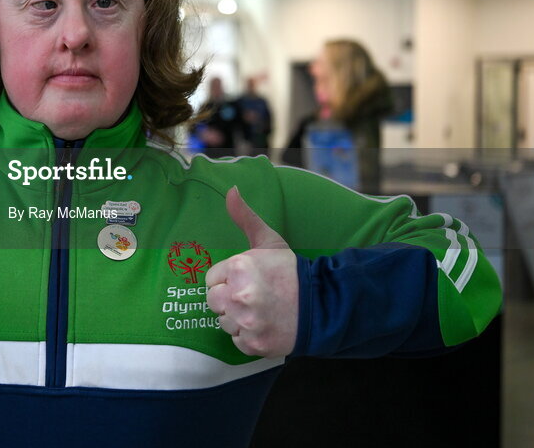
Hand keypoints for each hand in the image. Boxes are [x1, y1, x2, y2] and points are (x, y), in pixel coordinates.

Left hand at [206, 187, 297, 356]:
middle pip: (213, 302)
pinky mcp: (254, 344)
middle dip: (229, 299)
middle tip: (253, 295)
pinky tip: (264, 324)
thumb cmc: (289, 272)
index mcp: (239, 267)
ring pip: (224, 322)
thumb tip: (230, 190)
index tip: (247, 280)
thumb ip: (245, 217)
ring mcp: (247, 322)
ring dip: (238, 318)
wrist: (322, 304)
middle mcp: (240, 295)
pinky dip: (248, 335)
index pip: (211, 279)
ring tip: (261, 310)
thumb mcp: (268, 241)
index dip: (228, 279)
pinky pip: (236, 340)